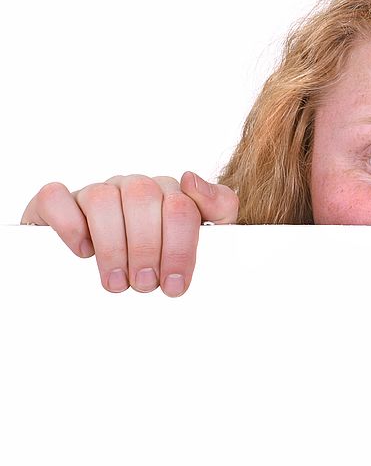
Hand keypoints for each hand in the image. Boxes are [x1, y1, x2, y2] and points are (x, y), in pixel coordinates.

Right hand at [21, 172, 238, 296]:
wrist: (117, 275)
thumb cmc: (167, 259)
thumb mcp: (208, 237)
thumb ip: (219, 207)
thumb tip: (191, 180)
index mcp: (170, 193)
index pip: (180, 205)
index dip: (179, 247)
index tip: (174, 284)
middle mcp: (133, 188)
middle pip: (142, 198)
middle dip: (146, 248)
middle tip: (145, 285)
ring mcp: (96, 192)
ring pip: (102, 198)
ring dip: (112, 245)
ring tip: (118, 282)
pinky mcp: (58, 203)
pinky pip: (56, 197)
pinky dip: (69, 225)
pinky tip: (83, 252)